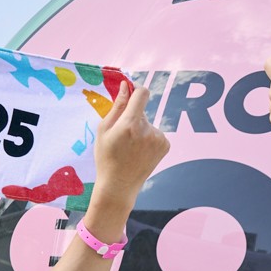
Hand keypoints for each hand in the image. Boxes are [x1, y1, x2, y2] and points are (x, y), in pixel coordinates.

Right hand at [86, 86, 166, 233]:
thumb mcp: (104, 129)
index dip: (136, 91)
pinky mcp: (165, 145)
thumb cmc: (106, 156)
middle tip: (122, 137)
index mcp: (130, 124)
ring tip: (130, 148)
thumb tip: (126, 85)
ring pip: (148, 124)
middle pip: (142, 111)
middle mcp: (148, 130)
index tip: (131, 94)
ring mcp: (159, 138)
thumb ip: (117, 105)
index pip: (142, 93)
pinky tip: (139, 152)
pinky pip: (155, 134)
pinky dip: (148, 139)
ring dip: (141, 129)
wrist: (119, 185)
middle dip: (132, 117)